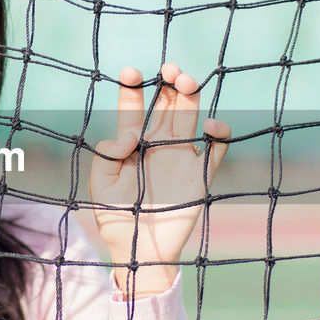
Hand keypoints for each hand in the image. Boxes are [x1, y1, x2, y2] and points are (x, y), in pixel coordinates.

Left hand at [89, 64, 229, 297]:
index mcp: (133, 146)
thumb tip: (133, 133)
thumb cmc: (114, 219)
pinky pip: (215, 150)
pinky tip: (211, 126)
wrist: (139, 250)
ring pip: (190, 117)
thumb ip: (108, 154)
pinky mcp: (201, 176)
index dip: (132, 89)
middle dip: (168, 84)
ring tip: (187, 82)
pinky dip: (219, 135)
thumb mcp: (100, 184)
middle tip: (169, 69)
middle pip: (166, 105)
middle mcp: (159, 146)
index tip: (130, 71)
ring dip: (191, 96)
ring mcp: (181, 158)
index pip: (133, 109)